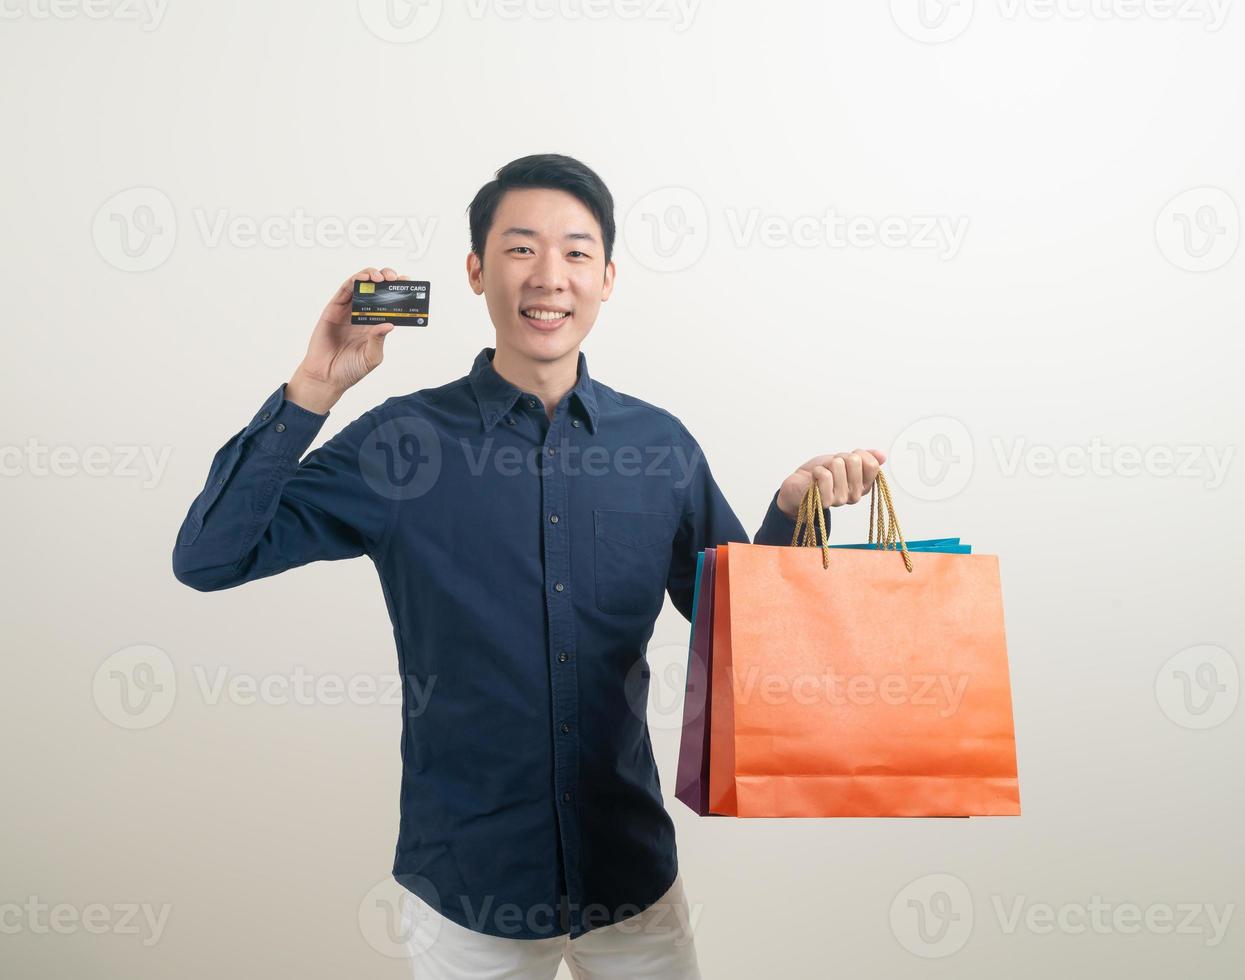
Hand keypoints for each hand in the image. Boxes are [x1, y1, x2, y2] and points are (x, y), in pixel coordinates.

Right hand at [292, 267, 405, 398]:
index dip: (398, 292)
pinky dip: (354, 280)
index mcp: (375, 325)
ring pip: (361, 285)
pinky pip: (344, 290)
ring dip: (371, 275)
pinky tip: (363, 279)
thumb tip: (390, 324)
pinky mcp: (334, 309)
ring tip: (380, 277)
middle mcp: (363, 315)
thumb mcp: (371, 357)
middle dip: (387, 279)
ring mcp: (348, 310)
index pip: (389, 303)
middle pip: (377, 290)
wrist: (326, 376)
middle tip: (395, 279)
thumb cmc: (350, 369)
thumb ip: (379, 340)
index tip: (409, 284)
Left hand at [775, 449, 886, 519]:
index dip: (858, 454)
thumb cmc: (822, 474)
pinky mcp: (825, 501)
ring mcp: (841, 499)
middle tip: (831, 467)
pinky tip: (815, 477)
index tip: (847, 457)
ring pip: (838, 465)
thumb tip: (882, 456)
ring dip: (826, 464)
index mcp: (864, 486)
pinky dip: (817, 470)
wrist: (799, 486)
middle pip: (855, 461)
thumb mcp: (844, 461)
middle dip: (839, 457)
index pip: (872, 464)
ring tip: (822, 473)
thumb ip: (864, 458)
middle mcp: (855, 495)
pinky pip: (825, 476)